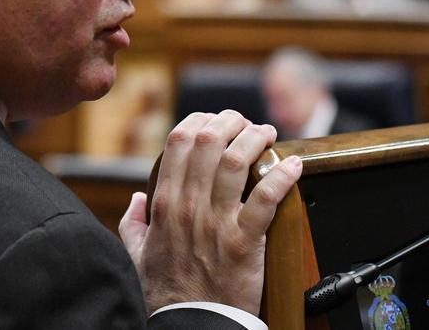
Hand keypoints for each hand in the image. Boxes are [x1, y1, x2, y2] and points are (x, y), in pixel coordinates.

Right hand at [118, 110, 302, 316]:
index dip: (200, 119)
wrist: (189, 326)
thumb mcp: (136, 255)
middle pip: (210, 140)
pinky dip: (282, 177)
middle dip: (232, 121)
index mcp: (165, 203)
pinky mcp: (244, 242)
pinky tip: (294, 166)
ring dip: (256, 139)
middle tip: (246, 123)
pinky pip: (266, 199)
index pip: (179, 141)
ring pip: (236, 161)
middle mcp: (189, 206)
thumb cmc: (165, 294)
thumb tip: (136, 198)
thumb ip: (133, 223)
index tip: (215, 120)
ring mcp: (217, 222)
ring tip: (268, 135)